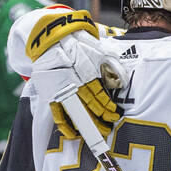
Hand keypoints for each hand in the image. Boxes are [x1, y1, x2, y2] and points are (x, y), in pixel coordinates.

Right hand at [24, 9, 123, 139]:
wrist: (53, 36)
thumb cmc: (79, 44)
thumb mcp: (99, 52)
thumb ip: (110, 67)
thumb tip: (121, 82)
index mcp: (84, 72)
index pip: (98, 95)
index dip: (107, 106)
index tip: (115, 114)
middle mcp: (71, 82)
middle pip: (88, 106)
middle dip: (99, 120)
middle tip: (108, 129)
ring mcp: (59, 88)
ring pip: (74, 111)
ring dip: (86, 125)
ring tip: (97, 133)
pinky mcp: (49, 92)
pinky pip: (57, 113)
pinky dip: (65, 125)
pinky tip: (74, 134)